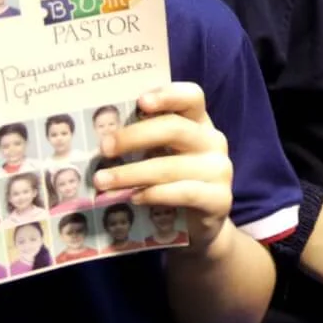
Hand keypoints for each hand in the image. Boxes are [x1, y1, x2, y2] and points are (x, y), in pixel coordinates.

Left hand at [92, 83, 234, 252]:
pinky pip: (184, 193)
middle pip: (175, 128)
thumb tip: (103, 135)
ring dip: (132, 173)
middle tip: (104, 148)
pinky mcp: (220, 198)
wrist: (198, 227)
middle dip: (135, 136)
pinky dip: (155, 194)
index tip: (140, 102)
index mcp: (199, 122)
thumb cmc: (172, 183)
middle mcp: (213, 141)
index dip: (168, 95)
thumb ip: (144, 141)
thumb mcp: (161, 156)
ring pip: (172, 166)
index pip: (192, 97)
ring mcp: (220, 169)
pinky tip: (133, 198)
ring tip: (102, 181)